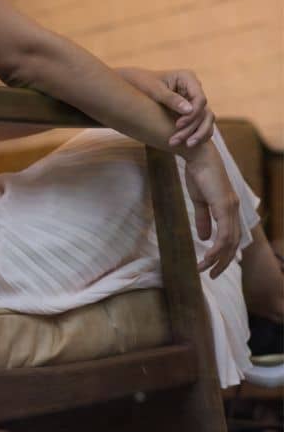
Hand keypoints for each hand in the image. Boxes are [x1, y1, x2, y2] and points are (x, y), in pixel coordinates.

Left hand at [118, 66, 214, 149]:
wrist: (134, 85)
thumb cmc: (143, 83)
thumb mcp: (154, 90)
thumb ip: (170, 99)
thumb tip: (189, 110)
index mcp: (188, 78)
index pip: (200, 99)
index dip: (192, 114)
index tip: (177, 125)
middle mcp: (194, 88)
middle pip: (203, 111)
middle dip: (192, 127)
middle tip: (176, 140)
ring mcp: (194, 100)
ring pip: (205, 120)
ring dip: (196, 134)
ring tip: (184, 145)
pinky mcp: (192, 111)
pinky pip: (201, 124)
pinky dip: (195, 134)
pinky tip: (186, 144)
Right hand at [183, 141, 239, 278]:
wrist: (197, 155)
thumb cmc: (198, 174)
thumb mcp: (199, 201)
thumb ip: (203, 219)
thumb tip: (203, 237)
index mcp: (229, 208)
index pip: (232, 237)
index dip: (224, 254)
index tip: (212, 266)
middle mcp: (234, 210)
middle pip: (234, 244)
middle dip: (222, 262)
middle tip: (211, 275)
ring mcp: (231, 208)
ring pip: (229, 242)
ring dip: (216, 258)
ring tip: (203, 269)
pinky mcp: (224, 206)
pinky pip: (224, 234)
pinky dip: (216, 248)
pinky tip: (207, 256)